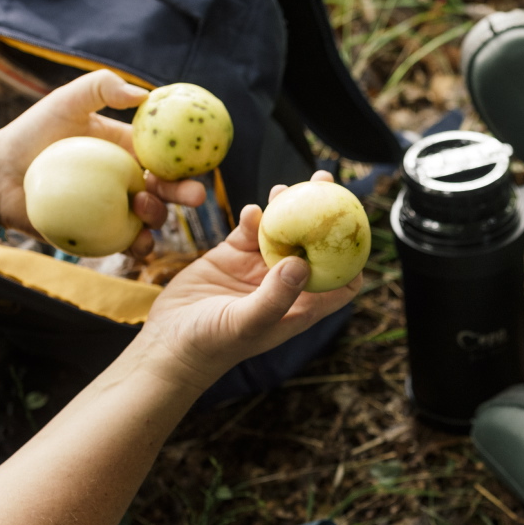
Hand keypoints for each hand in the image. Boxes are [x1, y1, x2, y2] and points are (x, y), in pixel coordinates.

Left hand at [0, 69, 205, 257]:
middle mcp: (127, 182)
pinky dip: (139, 247)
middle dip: (187, 195)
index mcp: (128, 152)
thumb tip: (145, 94)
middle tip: (196, 196)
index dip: (187, 161)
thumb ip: (102, 87)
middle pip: (167, 190)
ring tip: (144, 208)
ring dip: (159, 217)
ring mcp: (116, 211)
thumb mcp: (65, 100)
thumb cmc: (31, 133)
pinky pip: (127, 244)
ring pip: (152, 219)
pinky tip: (140, 244)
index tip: (202, 163)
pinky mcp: (101, 235)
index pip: (165, 156)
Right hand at [139, 172, 360, 387]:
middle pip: (315, 246)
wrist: (169, 342)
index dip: (352, 257)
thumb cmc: (212, 344)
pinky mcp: (231, 256)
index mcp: (300, 306)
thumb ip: (275, 296)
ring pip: (282, 231)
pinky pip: (248, 230)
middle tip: (324, 180)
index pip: (340, 282)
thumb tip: (301, 263)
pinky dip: (251, 218)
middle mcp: (284, 285)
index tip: (354, 226)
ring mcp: (258, 269)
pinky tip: (250, 211)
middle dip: (322, 215)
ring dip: (285, 209)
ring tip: (283, 189)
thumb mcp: (246, 323)